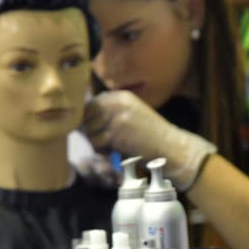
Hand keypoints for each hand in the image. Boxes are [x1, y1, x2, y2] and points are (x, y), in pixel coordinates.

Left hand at [82, 90, 215, 190]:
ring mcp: (118, 118)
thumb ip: (109, 112)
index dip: (89, 119)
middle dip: (91, 131)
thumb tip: (78, 120)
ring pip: (89, 132)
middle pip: (86, 117)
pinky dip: (103, 151)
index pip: (90, 104)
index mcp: (122, 96)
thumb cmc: (149, 135)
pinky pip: (97, 144)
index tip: (97, 130)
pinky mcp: (118, 134)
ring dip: (96, 143)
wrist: (170, 147)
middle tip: (106, 141)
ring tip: (113, 146)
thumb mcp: (131, 114)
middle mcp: (119, 103)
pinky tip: (117, 151)